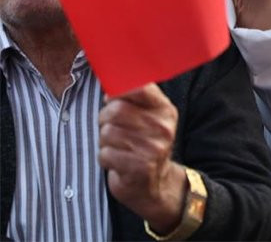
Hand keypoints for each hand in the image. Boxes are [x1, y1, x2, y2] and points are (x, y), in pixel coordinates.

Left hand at [99, 84, 187, 232]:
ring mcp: (153, 148)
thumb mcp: (149, 118)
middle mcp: (163, 127)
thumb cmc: (143, 145)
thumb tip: (109, 87)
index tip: (112, 99)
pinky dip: (106, 158)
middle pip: (117, 110)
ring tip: (117, 146)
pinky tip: (118, 161)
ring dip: (105, 141)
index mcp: (165, 110)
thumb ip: (135, 100)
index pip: (140, 88)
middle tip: (111, 127)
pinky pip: (106, 154)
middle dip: (105, 119)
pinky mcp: (140, 167)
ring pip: (108, 133)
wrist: (154, 184)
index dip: (118, 91)